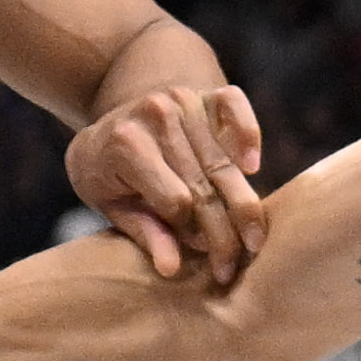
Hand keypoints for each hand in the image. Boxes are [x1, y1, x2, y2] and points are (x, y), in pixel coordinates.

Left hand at [69, 82, 265, 287]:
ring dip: (243, 204)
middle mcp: (157, 116)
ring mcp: (183, 100)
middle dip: (224, 232)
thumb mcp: (110, 203)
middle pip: (204, 185)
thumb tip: (171, 269)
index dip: (188, 232)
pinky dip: (249, 134)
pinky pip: (236, 107)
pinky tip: (252, 167)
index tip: (197, 255)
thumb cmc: (107, 171)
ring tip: (254, 240)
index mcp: (125, 144)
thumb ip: (142, 231)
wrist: (111, 120)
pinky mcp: (205, 91)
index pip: (174, 200)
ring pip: (224, 161)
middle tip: (236, 266)